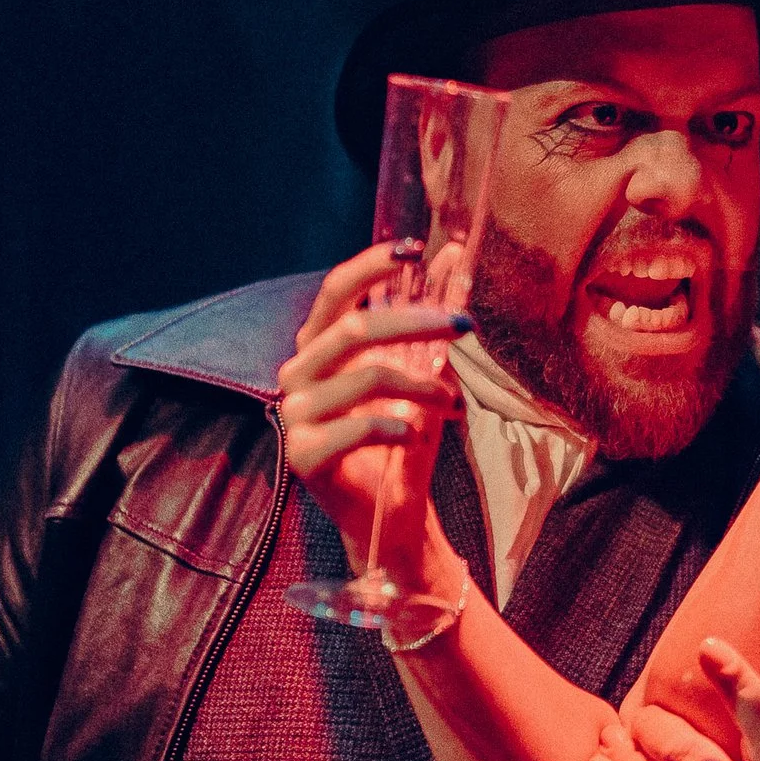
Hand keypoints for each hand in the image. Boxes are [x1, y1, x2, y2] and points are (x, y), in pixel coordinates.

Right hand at [279, 242, 473, 581]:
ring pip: (368, 377)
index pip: (335, 292)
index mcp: (318, 348)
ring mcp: (294, 415)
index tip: (415, 249)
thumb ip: (430, 317)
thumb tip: (452, 255)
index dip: (371, 265)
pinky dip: (400, 428)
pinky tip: (418, 437)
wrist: (388, 511)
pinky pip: (359, 427)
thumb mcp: (424, 372)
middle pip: (356, 328)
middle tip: (465, 325)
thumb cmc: (402, 436)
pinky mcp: (303, 456)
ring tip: (450, 403)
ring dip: (422, 386)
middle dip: (418, 321)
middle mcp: (297, 374)